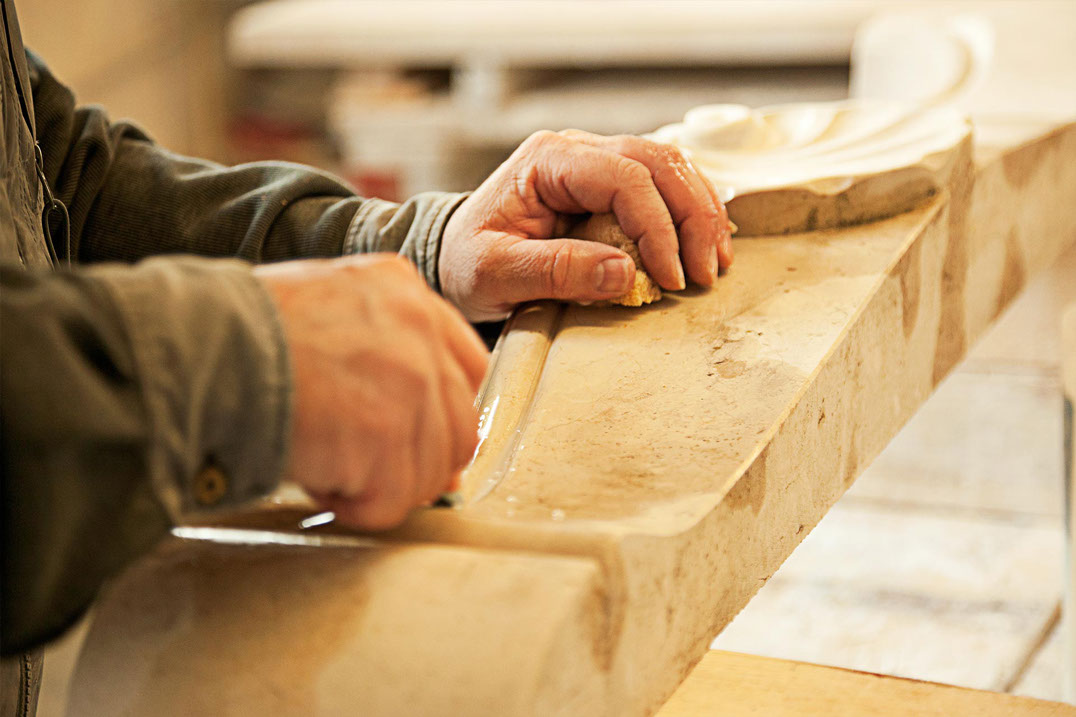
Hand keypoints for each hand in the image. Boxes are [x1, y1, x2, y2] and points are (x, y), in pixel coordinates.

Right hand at [256, 255, 488, 529]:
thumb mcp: (326, 310)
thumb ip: (382, 353)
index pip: (465, 367)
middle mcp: (419, 330)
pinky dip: (358, 506)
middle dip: (415, 462)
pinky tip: (318, 478)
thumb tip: (421, 428)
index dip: (441, 414)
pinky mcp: (387, 431)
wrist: (198, 349)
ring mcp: (410, 380)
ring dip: (380, 485)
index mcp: (403, 291)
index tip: (411, 438)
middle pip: (459, 427)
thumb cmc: (240, 335)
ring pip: (431, 471)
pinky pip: (394, 500)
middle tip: (364, 469)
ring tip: (326, 466)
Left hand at [439, 129, 732, 320]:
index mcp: (547, 160)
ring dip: (700, 213)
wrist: (453, 256)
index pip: (623, 177)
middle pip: (658, 163)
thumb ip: (555, 271)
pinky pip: (662, 186)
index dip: (657, 226)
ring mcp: (596, 163)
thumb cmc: (466, 261)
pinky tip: (704, 245)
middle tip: (706, 272)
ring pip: (669, 168)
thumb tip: (625, 274)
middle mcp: (576, 151)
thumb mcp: (496, 273)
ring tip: (714, 263)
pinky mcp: (610, 186)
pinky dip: (689, 214)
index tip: (669, 277)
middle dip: (692, 217)